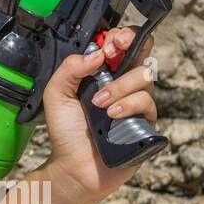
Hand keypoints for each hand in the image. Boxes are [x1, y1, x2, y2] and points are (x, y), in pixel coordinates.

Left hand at [40, 27, 157, 200]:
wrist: (74, 167)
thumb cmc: (66, 132)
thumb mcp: (56, 94)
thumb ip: (70, 69)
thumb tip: (96, 53)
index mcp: (102, 74)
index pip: (120, 46)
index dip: (120, 36)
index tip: (110, 42)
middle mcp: (122, 85)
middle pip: (140, 53)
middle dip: (129, 46)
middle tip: (112, 52)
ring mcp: (136, 103)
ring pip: (144, 76)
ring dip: (120, 85)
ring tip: (100, 103)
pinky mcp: (146, 122)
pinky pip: (147, 103)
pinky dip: (130, 105)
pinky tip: (113, 115)